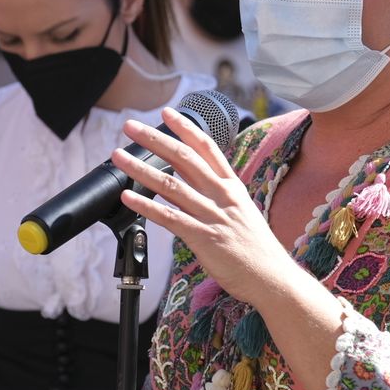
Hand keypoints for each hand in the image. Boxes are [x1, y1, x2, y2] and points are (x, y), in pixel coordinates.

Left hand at [112, 109, 297, 305]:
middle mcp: (222, 195)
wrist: (271, 276)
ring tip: (119, 156)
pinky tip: (128, 197)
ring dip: (140, 169)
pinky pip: (169, 218)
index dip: (185, 128)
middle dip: (155, 139)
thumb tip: (183, 178)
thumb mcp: (238, 210)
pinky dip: (146, 206)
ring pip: (171, 185)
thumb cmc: (254, 246)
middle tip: (131, 126)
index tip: (167, 112)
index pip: (206, 147)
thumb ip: (211, 192)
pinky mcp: (204, 238)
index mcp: (231, 185)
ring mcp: (213, 215)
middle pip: (184, 158)